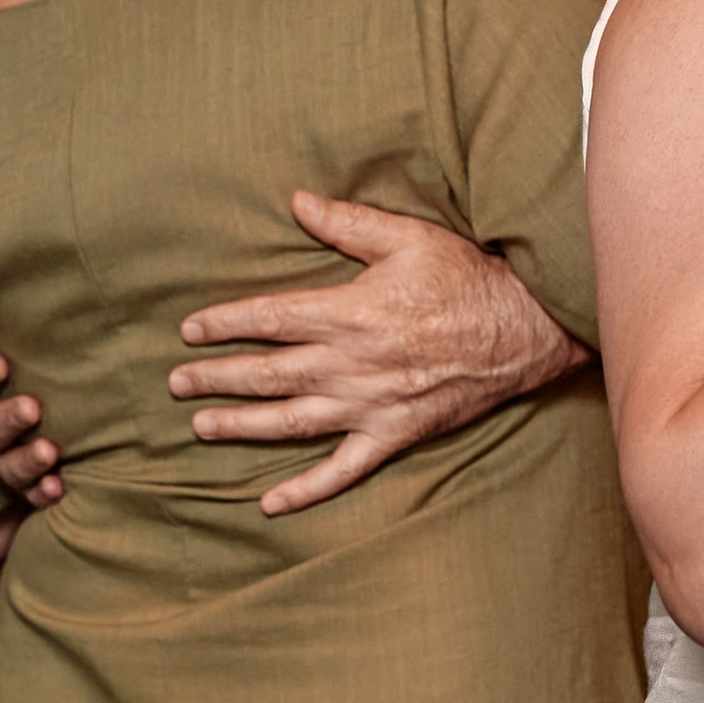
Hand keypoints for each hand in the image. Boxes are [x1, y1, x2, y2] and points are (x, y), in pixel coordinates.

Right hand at [0, 348, 66, 508]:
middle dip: (7, 419)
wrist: (60, 430)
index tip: (0, 362)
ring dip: (28, 460)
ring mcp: (9, 464)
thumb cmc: (39, 383)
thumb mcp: (23, 359)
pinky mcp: (33, 490)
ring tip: (49, 450)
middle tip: (31, 408)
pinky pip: (35, 497)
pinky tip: (58, 487)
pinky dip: (45, 493)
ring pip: (11, 466)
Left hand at [168, 192, 585, 515]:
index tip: (188, 329)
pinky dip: (306, 490)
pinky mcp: (395, 435)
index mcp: (349, 313)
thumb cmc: (469, 278)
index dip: (224, 324)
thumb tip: (296, 201)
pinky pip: (343, 471)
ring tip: (201, 426)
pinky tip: (270, 501)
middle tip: (175, 382)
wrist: (528, 330)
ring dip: (241, 426)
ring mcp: (372, 406)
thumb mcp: (409, 237)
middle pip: (267, 374)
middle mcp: (352, 365)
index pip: (268, 319)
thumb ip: (348, 223)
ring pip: (291, 422)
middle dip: (216, 378)